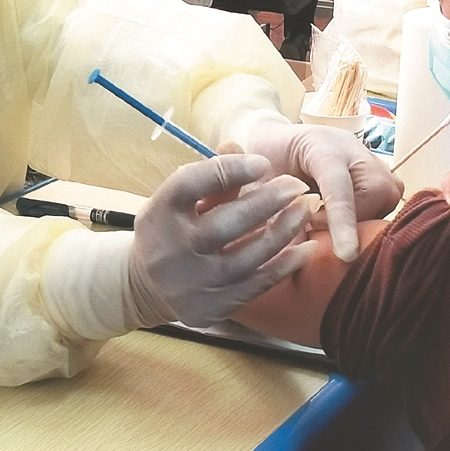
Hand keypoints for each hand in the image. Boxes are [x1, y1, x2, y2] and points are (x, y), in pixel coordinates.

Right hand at [127, 154, 312, 327]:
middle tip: (297, 186)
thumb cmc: (170, 229)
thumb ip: (208, 175)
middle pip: (226, 223)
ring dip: (284, 231)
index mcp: (160, 212)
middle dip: (268, 201)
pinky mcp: (211, 306)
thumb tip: (235, 144)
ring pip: (248, 256)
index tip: (263, 162)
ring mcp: (192, 281)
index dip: (230, 169)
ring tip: (305, 210)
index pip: (192, 183)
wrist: (144, 287)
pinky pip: (256, 284)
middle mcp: (173, 248)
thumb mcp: (177, 200)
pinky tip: (305, 247)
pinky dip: (285, 264)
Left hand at [241, 120, 400, 261]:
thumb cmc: (265, 162)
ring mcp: (370, 156)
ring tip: (328, 214)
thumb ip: (276, 215)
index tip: (347, 255)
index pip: (339, 187)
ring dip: (361, 217)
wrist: (275, 139)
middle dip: (352, 219)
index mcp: (320, 148)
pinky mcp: (381, 168)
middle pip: (375, 192)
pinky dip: (370, 212)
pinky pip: (389, 198)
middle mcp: (352, 148)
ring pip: (387, 196)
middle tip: (315, 222)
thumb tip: (294, 253)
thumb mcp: (260, 186)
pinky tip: (347, 211)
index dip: (343, 222)